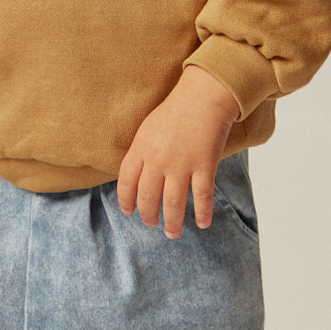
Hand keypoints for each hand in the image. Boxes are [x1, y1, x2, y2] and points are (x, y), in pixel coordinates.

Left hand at [116, 66, 241, 238]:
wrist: (204, 96)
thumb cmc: (175, 110)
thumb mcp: (148, 128)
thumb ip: (141, 152)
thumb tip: (135, 176)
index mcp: (141, 148)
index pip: (126, 182)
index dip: (126, 200)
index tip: (128, 212)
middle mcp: (158, 159)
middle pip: (148, 197)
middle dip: (148, 216)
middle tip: (151, 224)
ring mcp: (182, 164)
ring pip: (173, 203)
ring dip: (172, 222)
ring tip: (172, 233)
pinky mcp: (204, 165)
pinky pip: (202, 195)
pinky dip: (202, 212)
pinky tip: (202, 223)